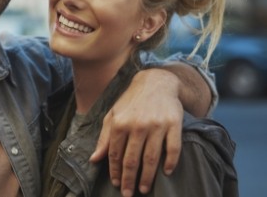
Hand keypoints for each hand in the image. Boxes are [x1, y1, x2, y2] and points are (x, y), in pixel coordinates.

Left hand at [89, 68, 182, 196]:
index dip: (115, 171)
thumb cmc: (131, 101)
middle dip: (129, 179)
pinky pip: (173, 148)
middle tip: (128, 193)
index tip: (115, 184)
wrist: (156, 82)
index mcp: (120, 123)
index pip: (115, 154)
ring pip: (151, 157)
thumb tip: (94, 159)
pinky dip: (170, 162)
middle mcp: (137, 125)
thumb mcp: (113, 115)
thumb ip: (104, 138)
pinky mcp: (174, 124)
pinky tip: (166, 172)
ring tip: (144, 189)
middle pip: (132, 159)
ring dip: (147, 176)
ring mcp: (157, 125)